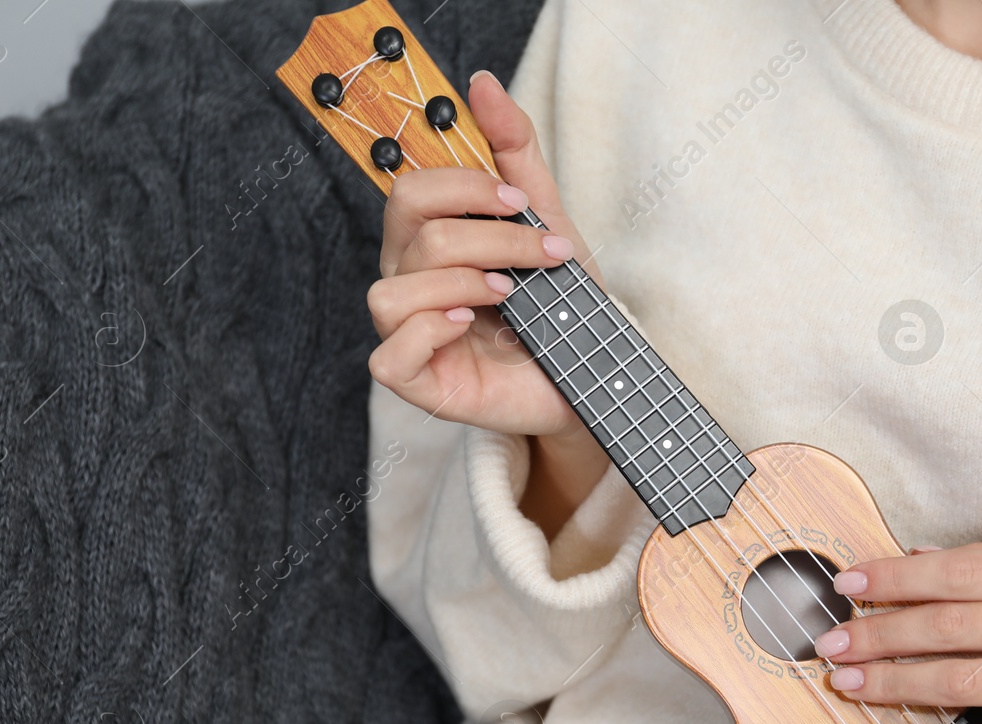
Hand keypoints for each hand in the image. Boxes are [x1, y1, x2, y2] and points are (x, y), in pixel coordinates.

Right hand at [366, 70, 607, 533]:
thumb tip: (482, 84)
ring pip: (393, 289)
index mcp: (427, 241)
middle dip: (489, 236)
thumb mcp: (547, 219)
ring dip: (464, 282)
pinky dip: (429, 332)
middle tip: (543, 254)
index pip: (410, 191)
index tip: (519, 201)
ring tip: (512, 296)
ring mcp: (409, 333)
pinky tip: (472, 325)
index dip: (462, 186)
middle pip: (412, 233)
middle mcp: (409, 282)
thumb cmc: (561, 306)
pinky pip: (389, 353)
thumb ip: (515, 153)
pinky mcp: (418, 382)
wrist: (592, 376)